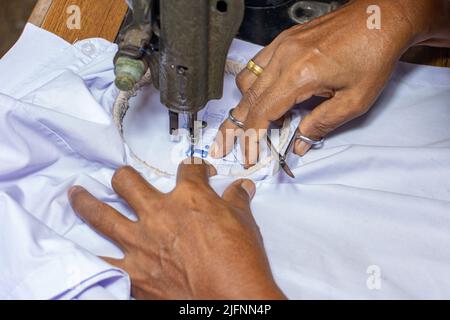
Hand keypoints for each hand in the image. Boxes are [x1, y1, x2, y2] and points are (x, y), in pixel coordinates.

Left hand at [68, 159, 284, 299]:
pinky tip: (80, 251)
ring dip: (87, 202)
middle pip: (129, 181)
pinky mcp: (135, 272)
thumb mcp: (244, 223)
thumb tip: (241, 187)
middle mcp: (159, 213)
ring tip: (76, 193)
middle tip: (125, 179)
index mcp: (189, 197)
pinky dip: (93, 259)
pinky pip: (103, 264)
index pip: (188, 169)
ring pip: (102, 214)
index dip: (196, 168)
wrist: (232, 298)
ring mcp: (141, 242)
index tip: (199, 173)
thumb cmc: (241, 260)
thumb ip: (237, 200)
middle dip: (126, 176)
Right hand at [210, 0, 449, 166]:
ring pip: (247, 80)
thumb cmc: (373, 55)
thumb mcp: (354, 101)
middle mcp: (284, 57)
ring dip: (245, 105)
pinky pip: (257, 64)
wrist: (380, 19)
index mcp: (300, 74)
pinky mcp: (284, 40)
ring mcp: (281, 45)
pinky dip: (254, 85)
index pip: (262, 112)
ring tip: (252, 124)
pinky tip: (264, 97)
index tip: (248, 154)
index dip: (251, 137)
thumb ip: (322, 125)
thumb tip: (299, 143)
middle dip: (236, 126)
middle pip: (247, 98)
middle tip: (226, 145)